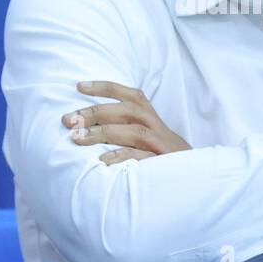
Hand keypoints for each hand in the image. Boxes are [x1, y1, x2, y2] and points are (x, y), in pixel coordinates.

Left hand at [62, 80, 191, 164]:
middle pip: (126, 110)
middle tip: (68, 120)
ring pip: (133, 132)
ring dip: (103, 133)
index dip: (104, 87)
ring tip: (77, 138)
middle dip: (95, 113)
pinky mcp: (164, 163)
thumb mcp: (146, 134)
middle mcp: (156, 125)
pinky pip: (142, 158)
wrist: (194, 176)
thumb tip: (86, 123)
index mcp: (149, 115)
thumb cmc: (160, 153)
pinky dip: (122, 157)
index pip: (128, 94)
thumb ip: (123, 125)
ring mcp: (161, 144)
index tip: (79, 86)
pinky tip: (102, 160)